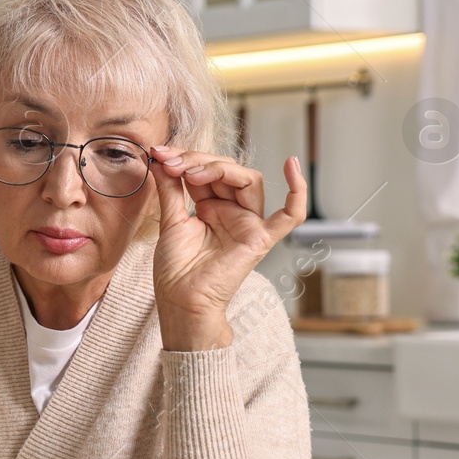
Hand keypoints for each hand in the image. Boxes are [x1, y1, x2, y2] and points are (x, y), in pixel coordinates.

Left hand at [149, 150, 306, 350]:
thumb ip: (170, 189)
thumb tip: (162, 158)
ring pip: (249, 181)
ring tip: (192, 173)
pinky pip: (289, 216)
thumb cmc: (176, 271)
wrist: (180, 303)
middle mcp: (233, 213)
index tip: (161, 155)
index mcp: (211, 208)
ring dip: (220, 169)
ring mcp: (248, 224)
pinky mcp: (260, 239)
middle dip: (199, 161)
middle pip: (228, 171)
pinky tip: (292, 165)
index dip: (187, 159)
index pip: (208, 172)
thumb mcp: (170, 221)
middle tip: (173, 163)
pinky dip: (297, 191)